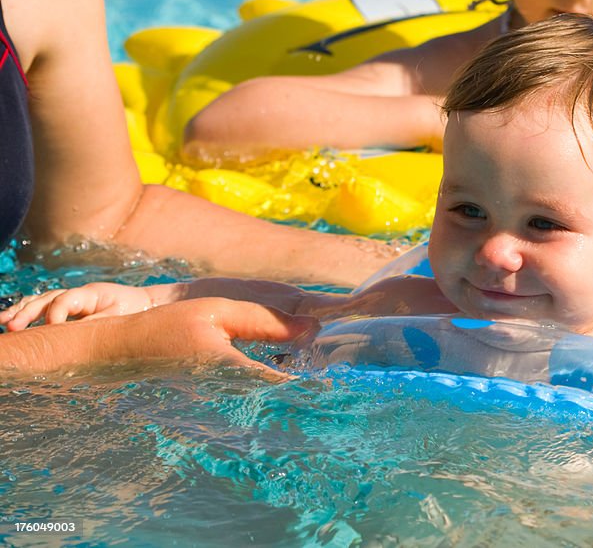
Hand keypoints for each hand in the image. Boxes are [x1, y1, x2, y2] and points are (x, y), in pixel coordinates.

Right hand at [0, 282, 178, 330]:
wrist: (143, 303)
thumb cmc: (133, 310)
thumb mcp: (119, 317)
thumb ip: (96, 323)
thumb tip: (73, 333)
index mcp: (90, 294)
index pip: (65, 300)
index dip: (56, 314)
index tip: (51, 329)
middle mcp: (76, 294)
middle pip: (46, 299)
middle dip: (28, 312)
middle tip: (11, 327)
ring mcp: (70, 300)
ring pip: (40, 301)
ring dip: (20, 311)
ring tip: (2, 322)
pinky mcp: (68, 308)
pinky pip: (43, 308)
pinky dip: (27, 314)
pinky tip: (10, 322)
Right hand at [0, 297, 319, 376]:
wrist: (120, 354)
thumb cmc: (170, 327)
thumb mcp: (220, 312)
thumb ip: (267, 321)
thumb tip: (315, 326)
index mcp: (234, 372)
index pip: (291, 384)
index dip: (321, 379)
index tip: (344, 373)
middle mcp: (230, 397)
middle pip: (286, 401)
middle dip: (313, 390)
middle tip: (339, 377)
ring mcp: (221, 408)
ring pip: (271, 403)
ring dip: (293, 390)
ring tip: (317, 375)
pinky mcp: (215, 408)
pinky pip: (253, 401)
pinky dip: (272, 390)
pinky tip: (284, 375)